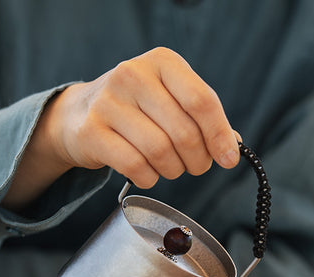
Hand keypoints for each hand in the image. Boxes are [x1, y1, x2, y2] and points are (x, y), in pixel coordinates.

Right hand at [3, 47, 239, 208]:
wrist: (80, 113)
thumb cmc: (140, 109)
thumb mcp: (173, 101)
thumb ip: (204, 120)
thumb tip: (233, 147)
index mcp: (162, 62)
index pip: (202, 101)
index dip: (220, 136)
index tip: (229, 159)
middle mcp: (133, 75)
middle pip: (184, 132)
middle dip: (198, 160)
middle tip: (196, 166)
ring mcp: (108, 102)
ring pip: (161, 152)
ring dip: (174, 170)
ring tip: (171, 167)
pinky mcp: (91, 132)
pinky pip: (136, 167)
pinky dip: (149, 178)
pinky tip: (148, 173)